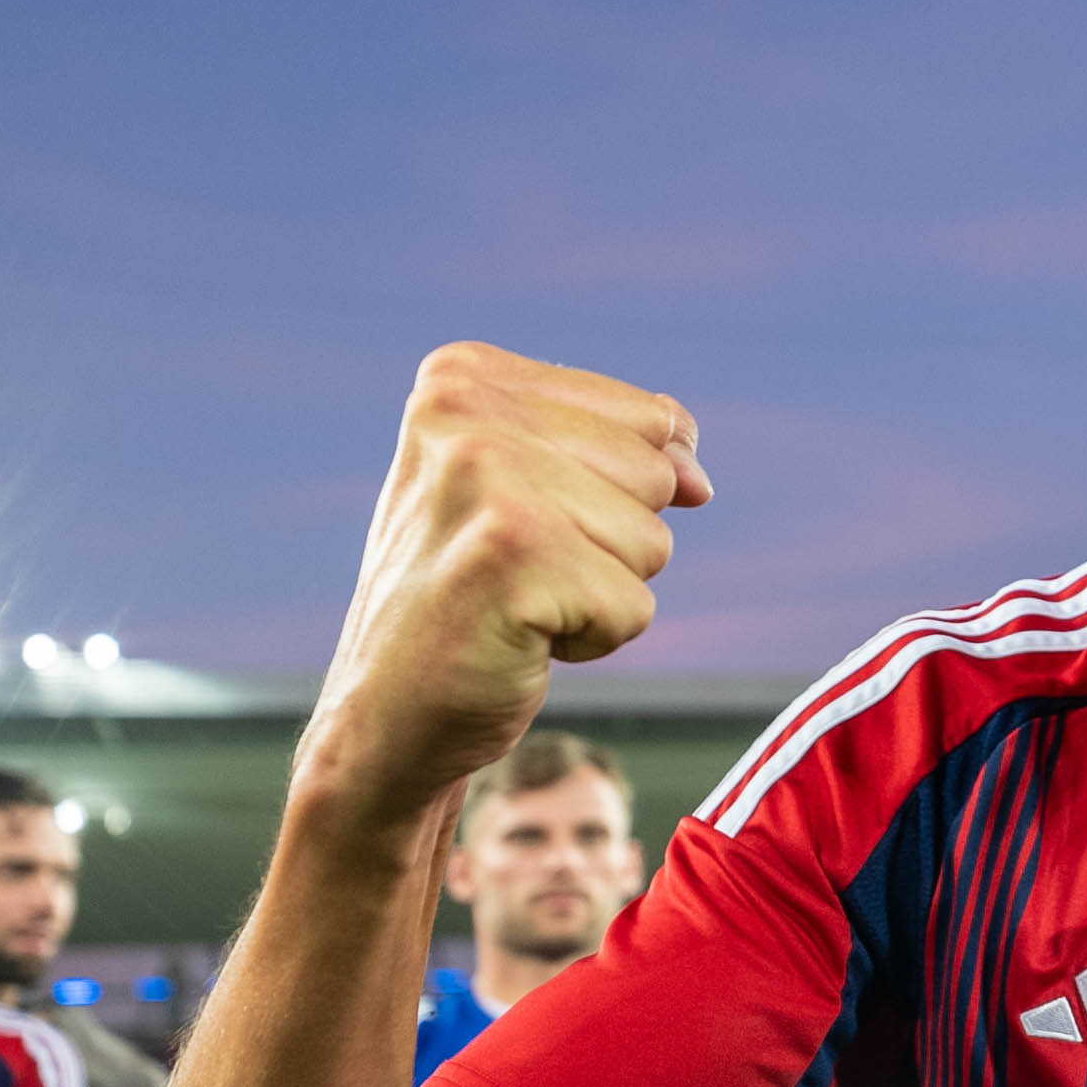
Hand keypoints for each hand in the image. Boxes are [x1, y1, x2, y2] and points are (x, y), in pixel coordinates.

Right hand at [299, 341, 713, 820]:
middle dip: (610, 542)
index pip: (651, 421)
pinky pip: (635, 607)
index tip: (524, 525)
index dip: (613, 494)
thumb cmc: (469, 596)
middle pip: (656, 475)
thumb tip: (698, 480)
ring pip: (652, 542)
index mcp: (464, 375)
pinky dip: (592, 639)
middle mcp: (464, 409)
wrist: (389, 712)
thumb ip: (626, 453)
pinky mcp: (511, 556)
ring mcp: (485, 478)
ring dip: (600, 591)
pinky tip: (516, 638)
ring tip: (514, 601)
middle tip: (518, 571)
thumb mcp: (535, 490)